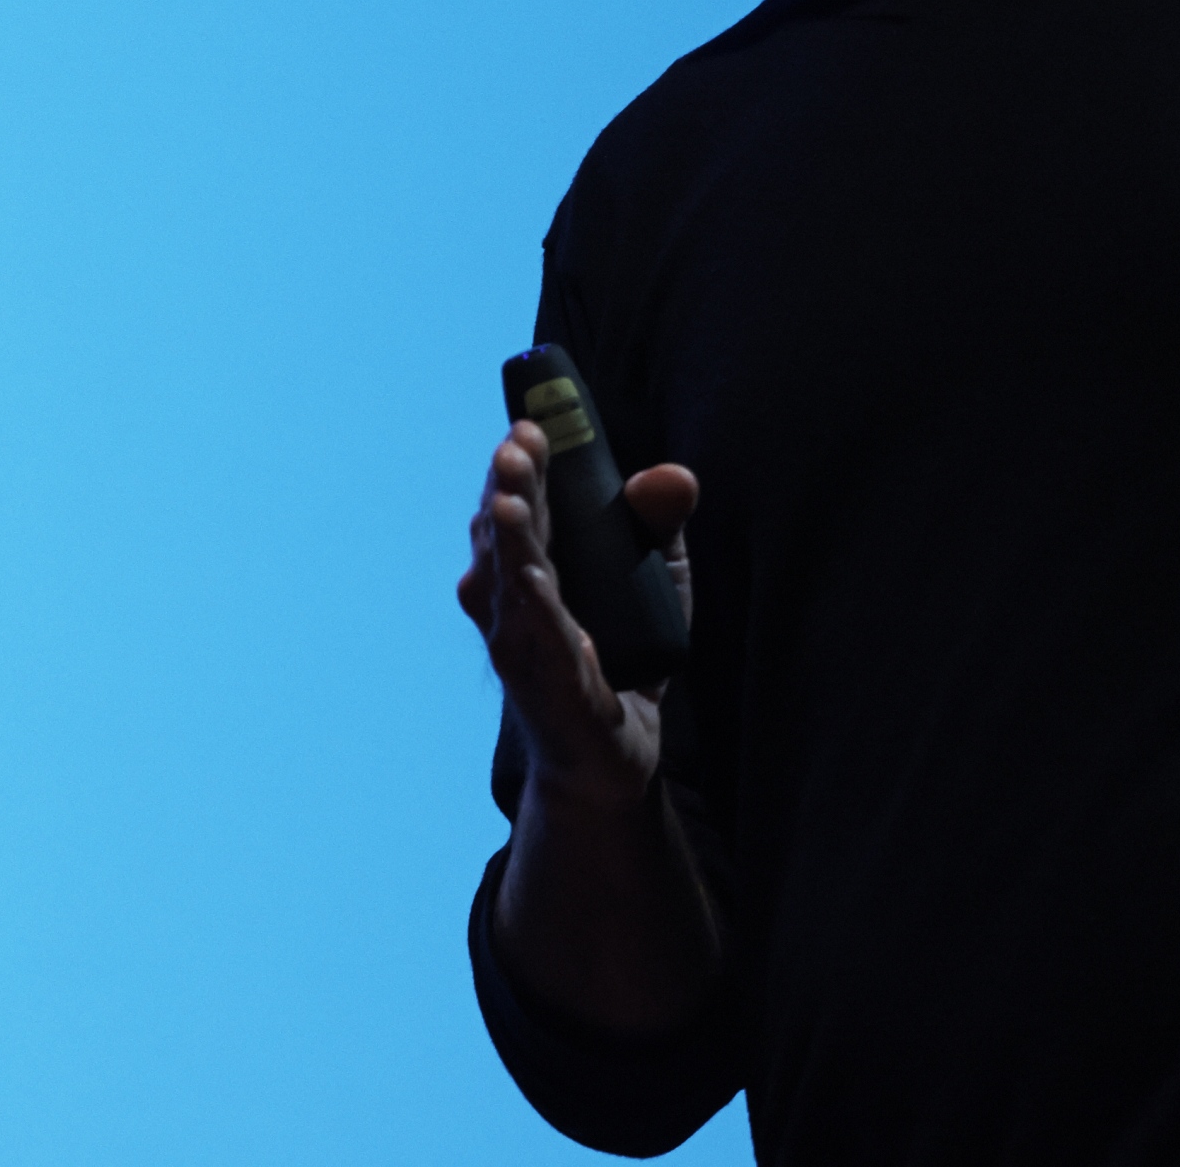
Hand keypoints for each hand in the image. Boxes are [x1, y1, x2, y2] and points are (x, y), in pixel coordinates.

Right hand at [458, 423, 700, 811]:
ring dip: (508, 538)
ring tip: (509, 499)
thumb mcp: (654, 580)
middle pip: (506, 531)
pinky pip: (538, 641)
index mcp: (530, 561)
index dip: (522, 462)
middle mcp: (510, 598)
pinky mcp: (545, 685)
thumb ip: (658, 524)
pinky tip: (531, 577)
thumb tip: (674, 474)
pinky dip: (533, 608)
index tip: (532, 421)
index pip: (517, 500)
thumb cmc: (622, 657)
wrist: (610, 756)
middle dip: (510, 485)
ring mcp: (520, 641)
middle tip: (517, 443)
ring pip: (508, 580)